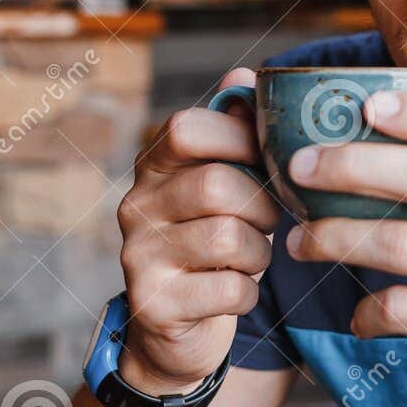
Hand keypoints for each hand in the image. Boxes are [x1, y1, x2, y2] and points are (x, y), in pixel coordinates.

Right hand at [116, 68, 280, 394]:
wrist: (175, 331)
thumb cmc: (212, 244)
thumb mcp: (225, 184)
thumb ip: (234, 132)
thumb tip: (244, 75)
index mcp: (154, 167)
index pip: (187, 127)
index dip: (238, 137)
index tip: (265, 159)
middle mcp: (136, 206)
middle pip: (216, 184)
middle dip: (262, 203)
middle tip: (270, 219)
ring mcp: (139, 256)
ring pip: (227, 236)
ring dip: (259, 251)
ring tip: (253, 256)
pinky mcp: (155, 304)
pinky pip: (229, 288)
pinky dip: (248, 291)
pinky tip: (236, 290)